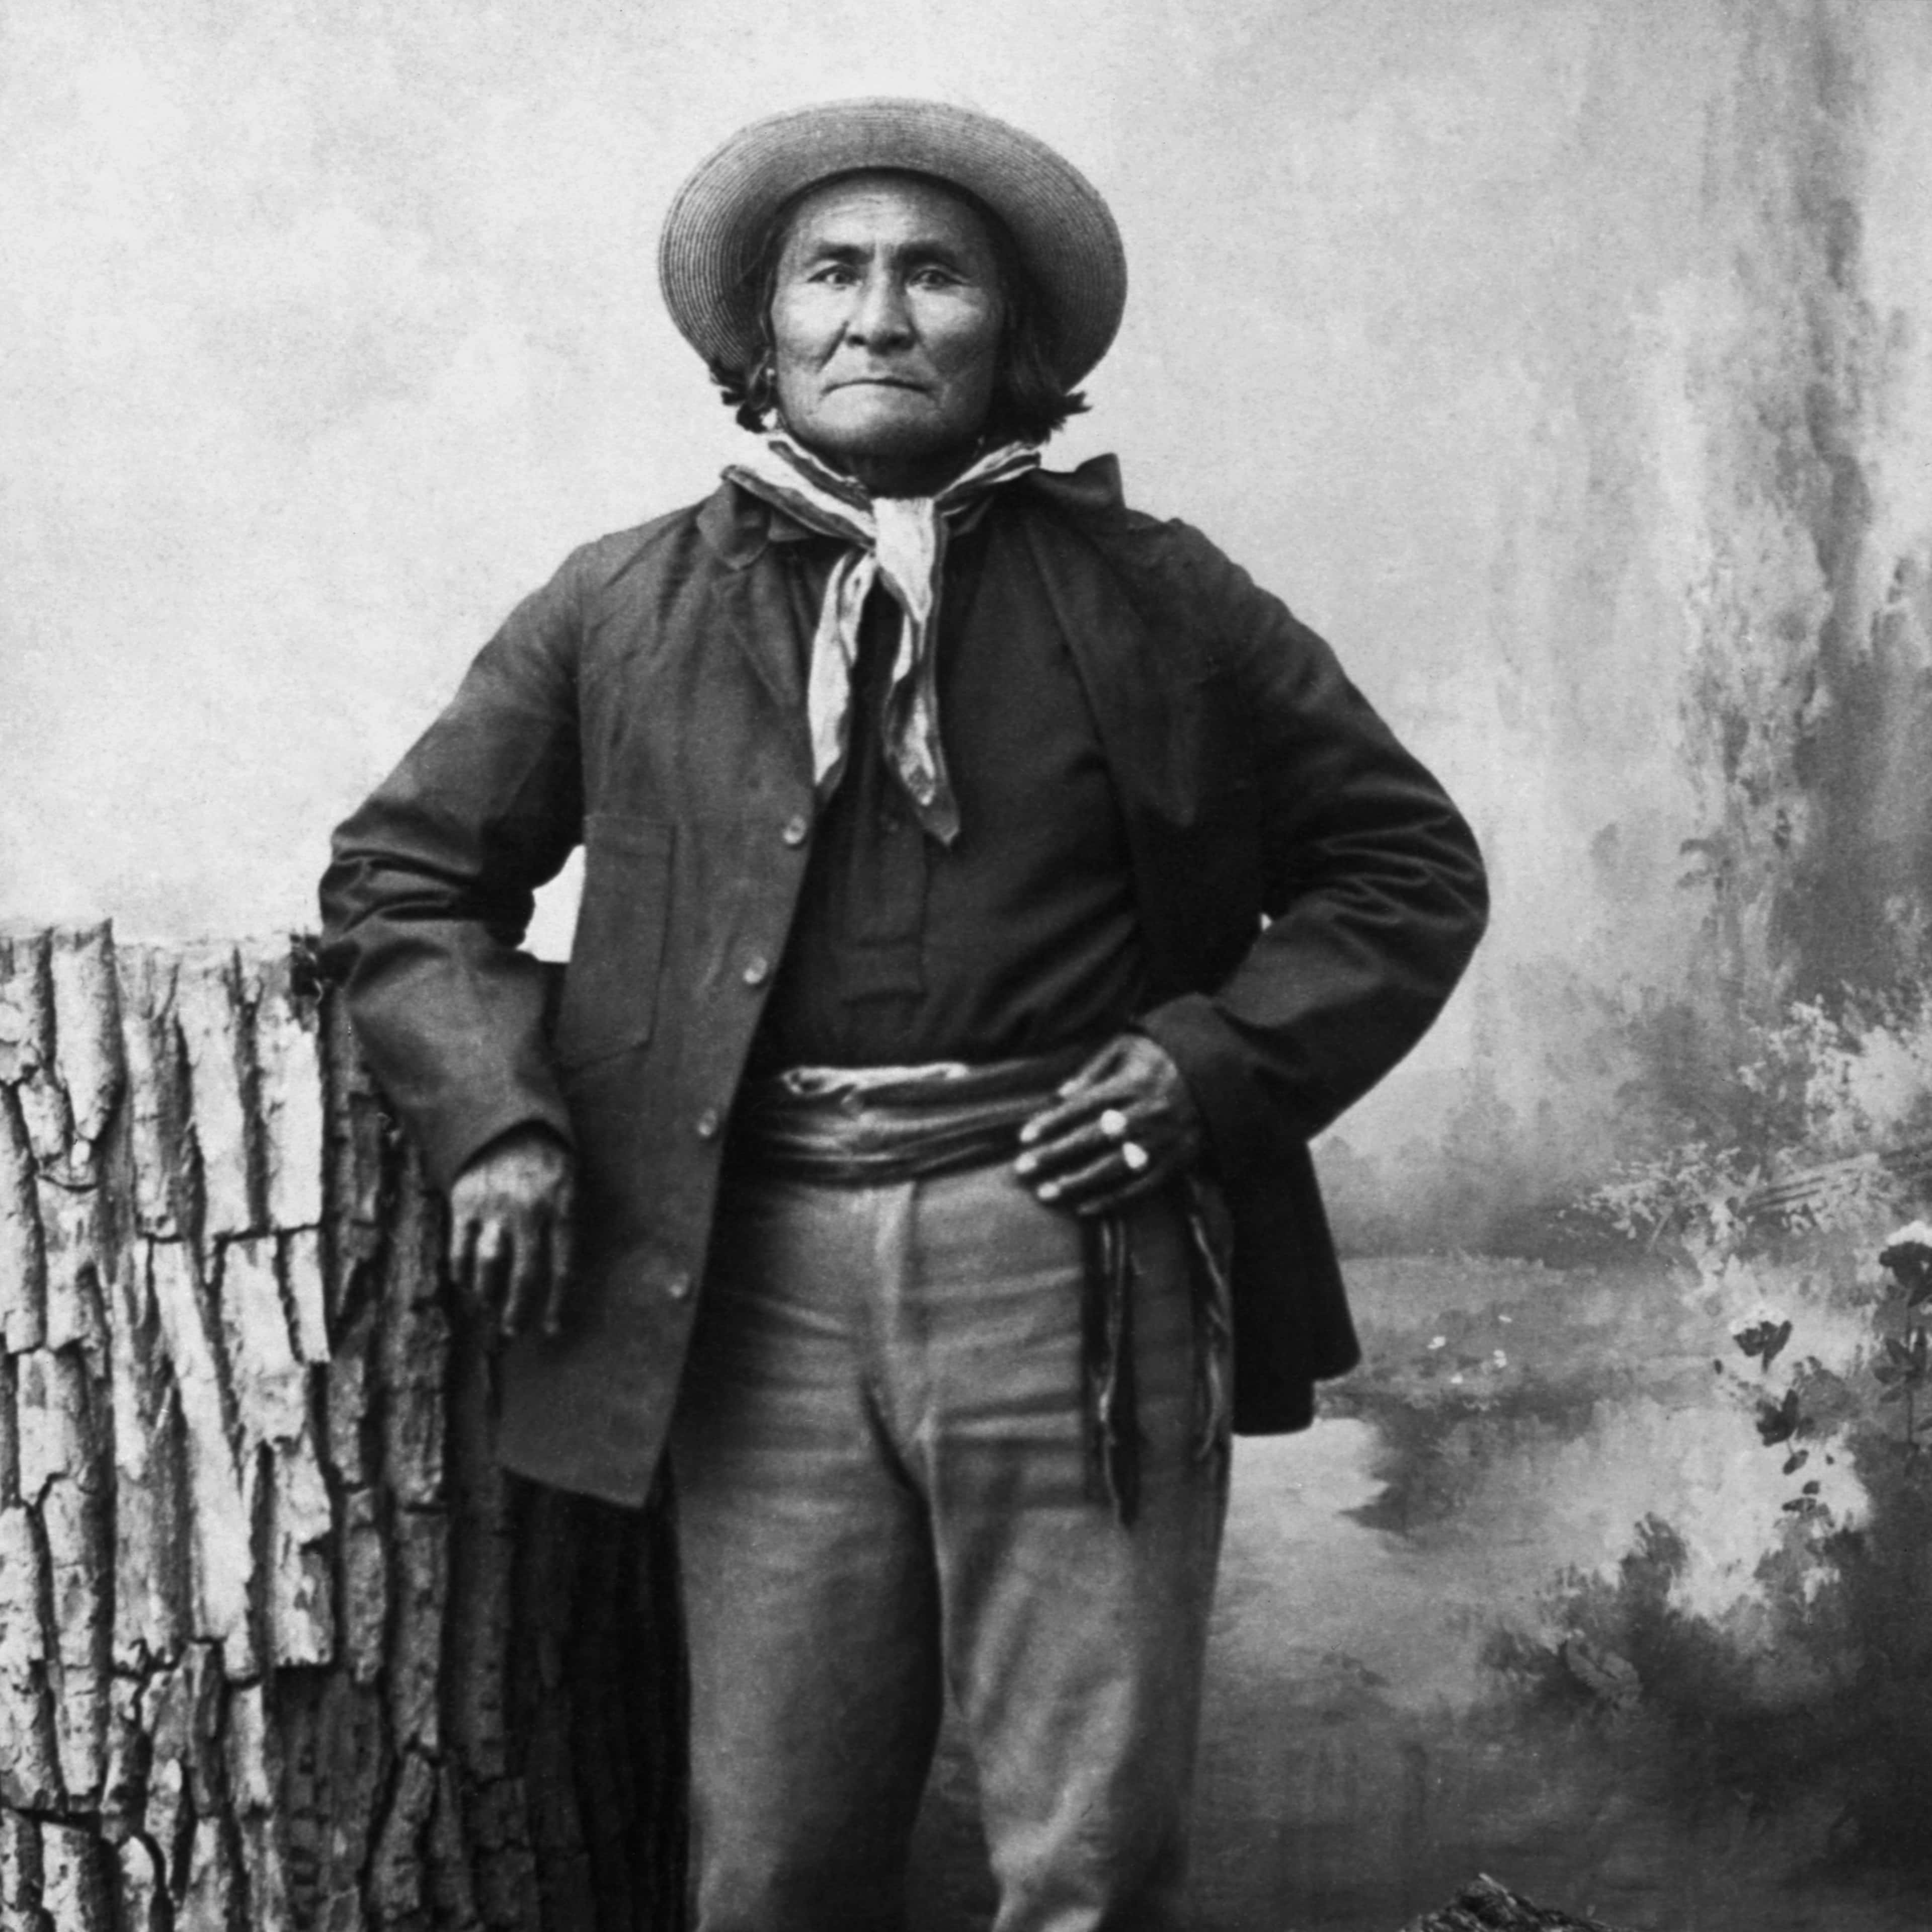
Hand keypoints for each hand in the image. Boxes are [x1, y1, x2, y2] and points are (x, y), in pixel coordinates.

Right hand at [447, 1125, 576, 1339]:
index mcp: (561, 1207)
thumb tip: (561, 1278)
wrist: (507, 1123)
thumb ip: (567, 1225)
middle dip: (516, 1310)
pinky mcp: (464, 1203)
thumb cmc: (545, 1162)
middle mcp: (528, 1211)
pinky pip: (459, 1249)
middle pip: (524, 1274)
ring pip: (488, 1265)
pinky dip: (462, 1272)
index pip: (562, 1267)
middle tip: (511, 1331)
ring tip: (487, 1306)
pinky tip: (467, 1282)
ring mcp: (494, 1208)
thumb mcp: (571, 1184)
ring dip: (487, 1294)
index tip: (550, 1330)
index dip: (555, 1303)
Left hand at [1014, 1033, 1203, 1215]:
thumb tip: (1061, 1094)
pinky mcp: (1176, 1162)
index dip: (1052, 1122)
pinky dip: (1112, 1200)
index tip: (1024, 1137)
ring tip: (1045, 1193)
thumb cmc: (1161, 1058)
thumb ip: (1093, 1067)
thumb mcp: (1129, 1046)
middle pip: (1093, 1138)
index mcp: (1132, 1084)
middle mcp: (1145, 1114)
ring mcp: (1161, 1141)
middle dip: (1055, 1155)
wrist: (1217, 1075)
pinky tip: (1083, 1208)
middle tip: (1023, 1169)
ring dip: (1077, 1182)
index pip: (1083, 1106)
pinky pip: (1140, 1187)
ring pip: (1114, 1167)